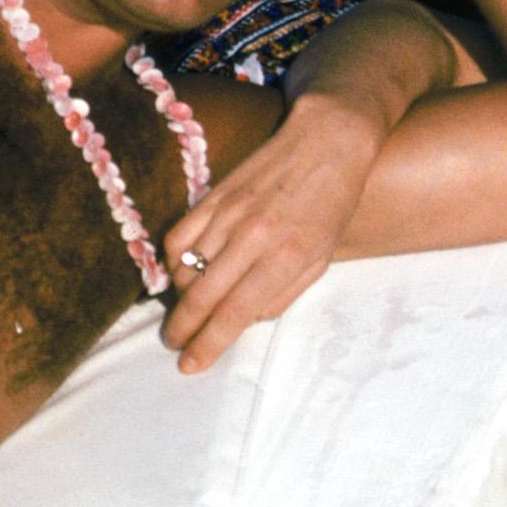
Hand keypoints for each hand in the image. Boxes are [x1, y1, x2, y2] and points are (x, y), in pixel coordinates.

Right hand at [159, 94, 382, 373]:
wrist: (328, 140)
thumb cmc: (332, 205)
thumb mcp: (321, 258)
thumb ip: (283, 294)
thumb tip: (244, 319)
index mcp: (286, 257)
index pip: (235, 312)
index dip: (209, 344)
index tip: (190, 365)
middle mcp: (253, 236)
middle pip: (201, 296)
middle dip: (182, 328)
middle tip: (174, 345)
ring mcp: (229, 213)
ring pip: (185, 268)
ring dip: (179, 298)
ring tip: (184, 311)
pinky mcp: (214, 194)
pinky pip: (178, 237)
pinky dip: (173, 261)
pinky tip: (181, 272)